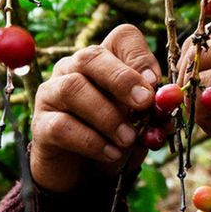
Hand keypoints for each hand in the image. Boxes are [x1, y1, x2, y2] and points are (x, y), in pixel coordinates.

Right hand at [30, 24, 161, 193]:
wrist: (84, 174)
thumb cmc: (115, 138)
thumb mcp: (142, 126)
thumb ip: (155, 114)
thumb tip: (169, 105)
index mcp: (105, 61)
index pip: (121, 37)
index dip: (140, 55)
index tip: (155, 82)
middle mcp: (73, 69)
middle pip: (91, 56)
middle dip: (121, 79)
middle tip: (144, 103)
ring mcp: (52, 94)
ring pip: (73, 88)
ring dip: (106, 115)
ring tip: (127, 139)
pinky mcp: (41, 124)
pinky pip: (61, 125)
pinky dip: (90, 141)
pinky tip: (110, 153)